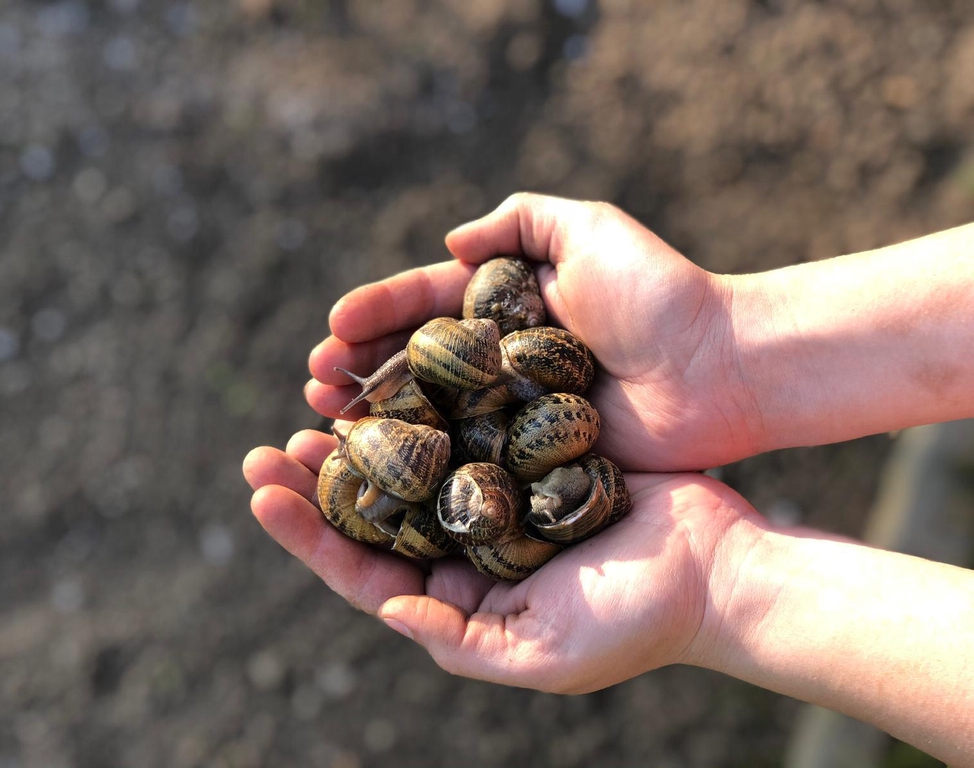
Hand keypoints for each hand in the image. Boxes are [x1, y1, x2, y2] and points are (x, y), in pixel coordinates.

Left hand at [242, 431, 762, 692]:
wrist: (719, 565)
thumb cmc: (637, 620)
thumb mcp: (542, 655)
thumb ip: (459, 640)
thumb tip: (383, 608)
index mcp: (461, 599)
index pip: (365, 569)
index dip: (309, 534)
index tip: (262, 492)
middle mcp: (470, 548)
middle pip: (378, 513)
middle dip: (320, 481)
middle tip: (272, 443)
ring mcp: (500, 496)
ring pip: (415, 462)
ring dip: (367, 435)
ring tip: (320, 400)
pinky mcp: (532, 452)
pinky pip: (469, 424)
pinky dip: (431, 404)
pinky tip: (398, 376)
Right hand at [305, 193, 756, 471]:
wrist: (724, 370)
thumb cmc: (661, 295)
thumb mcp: (591, 229)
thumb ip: (521, 221)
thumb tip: (450, 243)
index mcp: (510, 302)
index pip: (427, 303)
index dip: (378, 312)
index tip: (333, 326)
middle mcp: (503, 356)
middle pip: (415, 360)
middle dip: (360, 366)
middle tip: (314, 382)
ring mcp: (515, 408)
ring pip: (430, 411)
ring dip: (374, 415)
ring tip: (325, 417)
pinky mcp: (533, 454)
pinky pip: (468, 456)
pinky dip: (422, 462)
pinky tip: (380, 466)